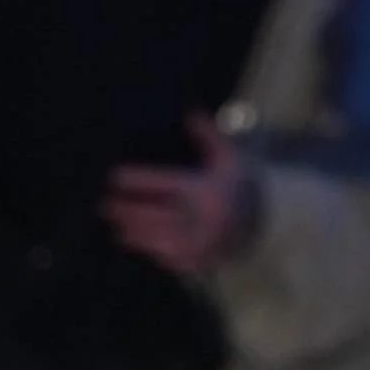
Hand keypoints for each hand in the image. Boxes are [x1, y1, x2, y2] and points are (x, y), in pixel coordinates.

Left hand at [102, 114, 259, 278]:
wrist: (264, 222)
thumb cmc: (237, 184)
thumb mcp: (227, 158)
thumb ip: (208, 136)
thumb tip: (190, 111)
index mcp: (207, 190)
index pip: (166, 183)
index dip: (139, 180)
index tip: (115, 176)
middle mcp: (203, 217)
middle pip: (158, 214)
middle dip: (130, 210)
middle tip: (106, 205)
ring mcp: (203, 241)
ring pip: (161, 237)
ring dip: (136, 232)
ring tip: (116, 225)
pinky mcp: (202, 258)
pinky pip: (170, 255)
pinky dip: (151, 247)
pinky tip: (134, 239)